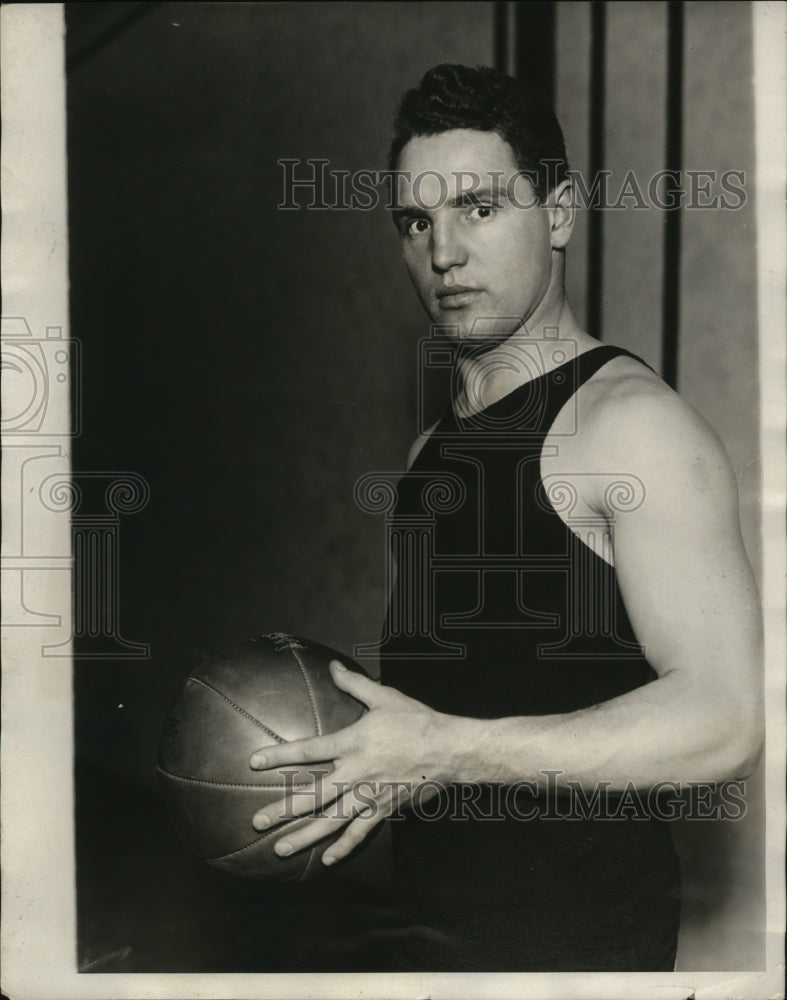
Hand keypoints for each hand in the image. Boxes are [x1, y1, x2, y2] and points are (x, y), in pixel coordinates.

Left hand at [248, 659, 450, 866]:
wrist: (449, 749)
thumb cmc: (416, 720)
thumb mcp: (384, 697)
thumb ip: (354, 684)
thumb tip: (332, 666)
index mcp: (353, 743)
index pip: (308, 750)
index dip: (279, 756)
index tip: (254, 762)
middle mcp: (356, 773)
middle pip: (313, 796)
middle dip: (283, 810)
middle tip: (257, 821)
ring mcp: (369, 795)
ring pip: (331, 821)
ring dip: (304, 836)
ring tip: (280, 849)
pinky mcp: (384, 809)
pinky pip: (360, 833)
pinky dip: (344, 847)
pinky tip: (327, 860)